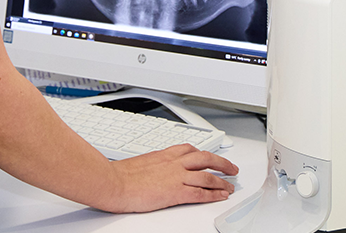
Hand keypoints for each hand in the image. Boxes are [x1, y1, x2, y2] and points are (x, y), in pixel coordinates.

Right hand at [96, 144, 238, 212]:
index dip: (202, 154)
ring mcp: (177, 176)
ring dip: (222, 181)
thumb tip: (152, 170)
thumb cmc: (120, 175)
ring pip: (208, 175)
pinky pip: (201, 192)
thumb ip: (152, 165)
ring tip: (230, 186)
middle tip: (231, 167)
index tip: (209, 157)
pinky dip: (214, 194)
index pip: (190, 149)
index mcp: (164, 154)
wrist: (114, 182)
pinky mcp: (176, 192)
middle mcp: (174, 162)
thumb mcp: (139, 163)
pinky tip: (221, 196)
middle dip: (221, 163)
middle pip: (206, 158)